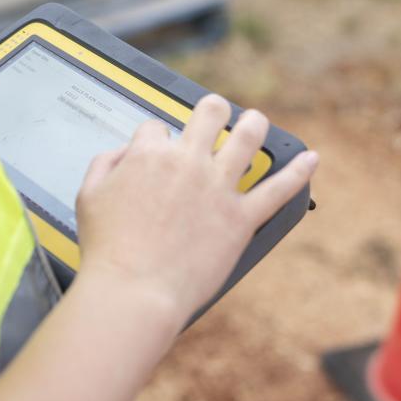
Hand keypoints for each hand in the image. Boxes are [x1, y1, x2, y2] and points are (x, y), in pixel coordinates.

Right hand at [75, 94, 317, 332]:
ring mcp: (218, 188)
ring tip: (256, 121)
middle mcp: (188, 162)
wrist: (134, 291)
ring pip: (248, 138)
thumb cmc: (108, 249)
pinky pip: (278, 190)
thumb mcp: (89, 196)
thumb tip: (125, 153)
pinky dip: (298, 172)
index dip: (156, 137)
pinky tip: (312, 159)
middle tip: (216, 113)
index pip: (156, 128)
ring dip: (255, 123)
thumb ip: (105, 164)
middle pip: (209, 115)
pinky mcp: (241, 218)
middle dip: (213, 110)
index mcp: (149, 155)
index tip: (158, 149)